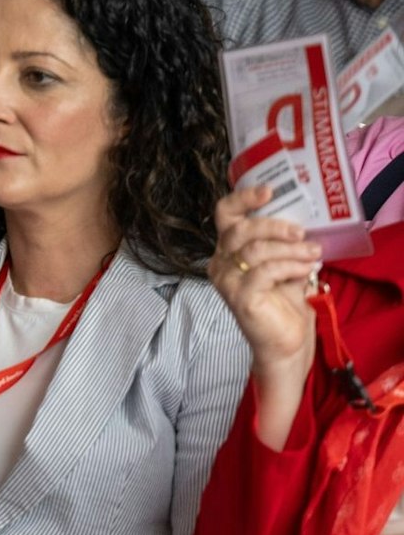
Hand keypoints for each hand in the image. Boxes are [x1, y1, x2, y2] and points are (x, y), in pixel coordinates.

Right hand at [210, 184, 320, 376]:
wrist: (285, 343)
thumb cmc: (283, 304)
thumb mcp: (285, 264)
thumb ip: (285, 244)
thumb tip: (305, 219)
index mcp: (227, 250)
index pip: (225, 215)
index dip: (243, 199)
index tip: (270, 191)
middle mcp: (220, 262)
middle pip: (240, 229)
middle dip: (274, 226)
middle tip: (301, 233)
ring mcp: (226, 280)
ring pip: (255, 250)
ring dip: (290, 249)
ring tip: (314, 253)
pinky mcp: (239, 297)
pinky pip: (264, 271)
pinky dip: (290, 267)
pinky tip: (305, 270)